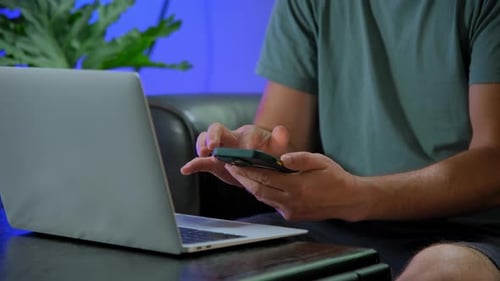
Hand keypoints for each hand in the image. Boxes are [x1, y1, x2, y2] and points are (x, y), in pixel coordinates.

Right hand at [180, 123, 289, 186]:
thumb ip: (280, 139)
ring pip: (205, 140)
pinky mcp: (214, 163)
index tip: (242, 150)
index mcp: (245, 134)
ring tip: (203, 154)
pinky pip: (200, 162)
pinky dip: (193, 165)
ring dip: (201, 145)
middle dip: (213, 136)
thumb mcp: (277, 147)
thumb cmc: (269, 153)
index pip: (240, 131)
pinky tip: (186, 170)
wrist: (263, 165)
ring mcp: (220, 150)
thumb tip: (281, 130)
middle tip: (213, 147)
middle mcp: (229, 139)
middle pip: (215, 129)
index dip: (239, 140)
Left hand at [224, 152, 369, 221]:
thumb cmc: (334, 177)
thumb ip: (300, 159)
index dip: (246, 171)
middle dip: (243, 179)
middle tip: (231, 168)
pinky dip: (263, 193)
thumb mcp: (320, 161)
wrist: (347, 200)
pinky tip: (259, 183)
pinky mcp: (291, 216)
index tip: (234, 163)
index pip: (264, 178)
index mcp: (297, 187)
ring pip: (264, 198)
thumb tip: (281, 158)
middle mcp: (291, 202)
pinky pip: (272, 203)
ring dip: (251, 187)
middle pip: (259, 190)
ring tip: (241, 174)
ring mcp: (290, 211)